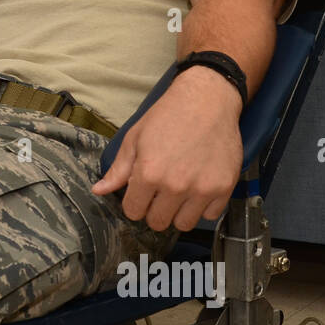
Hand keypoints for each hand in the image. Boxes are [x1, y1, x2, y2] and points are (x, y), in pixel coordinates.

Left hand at [91, 66, 243, 231]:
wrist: (207, 99)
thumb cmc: (167, 115)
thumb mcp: (135, 138)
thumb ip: (118, 170)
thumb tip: (99, 191)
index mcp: (149, 174)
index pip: (134, 212)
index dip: (134, 203)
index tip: (141, 192)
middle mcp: (176, 186)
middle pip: (158, 222)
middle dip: (154, 210)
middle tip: (159, 192)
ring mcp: (203, 189)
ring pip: (184, 224)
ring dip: (179, 212)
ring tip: (179, 192)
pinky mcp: (225, 187)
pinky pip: (210, 215)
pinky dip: (203, 207)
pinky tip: (198, 188)